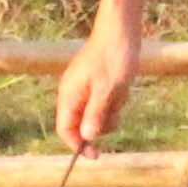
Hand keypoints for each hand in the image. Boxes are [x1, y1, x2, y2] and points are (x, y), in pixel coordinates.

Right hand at [55, 13, 140, 150]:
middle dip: (101, 123)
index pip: (65, 130)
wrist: (120, 30)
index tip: (97, 155)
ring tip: (121, 92)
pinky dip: (114, 100)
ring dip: (111, 110)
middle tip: (116, 109)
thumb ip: (95, 114)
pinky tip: (122, 86)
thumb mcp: (108, 89)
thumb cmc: (113, 58)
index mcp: (69, 96)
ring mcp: (83, 88)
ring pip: (96, 114)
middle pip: (82, 124)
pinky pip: (103, 102)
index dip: (78, 145)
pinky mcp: (95, 84)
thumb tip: (86, 138)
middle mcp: (72, 94)